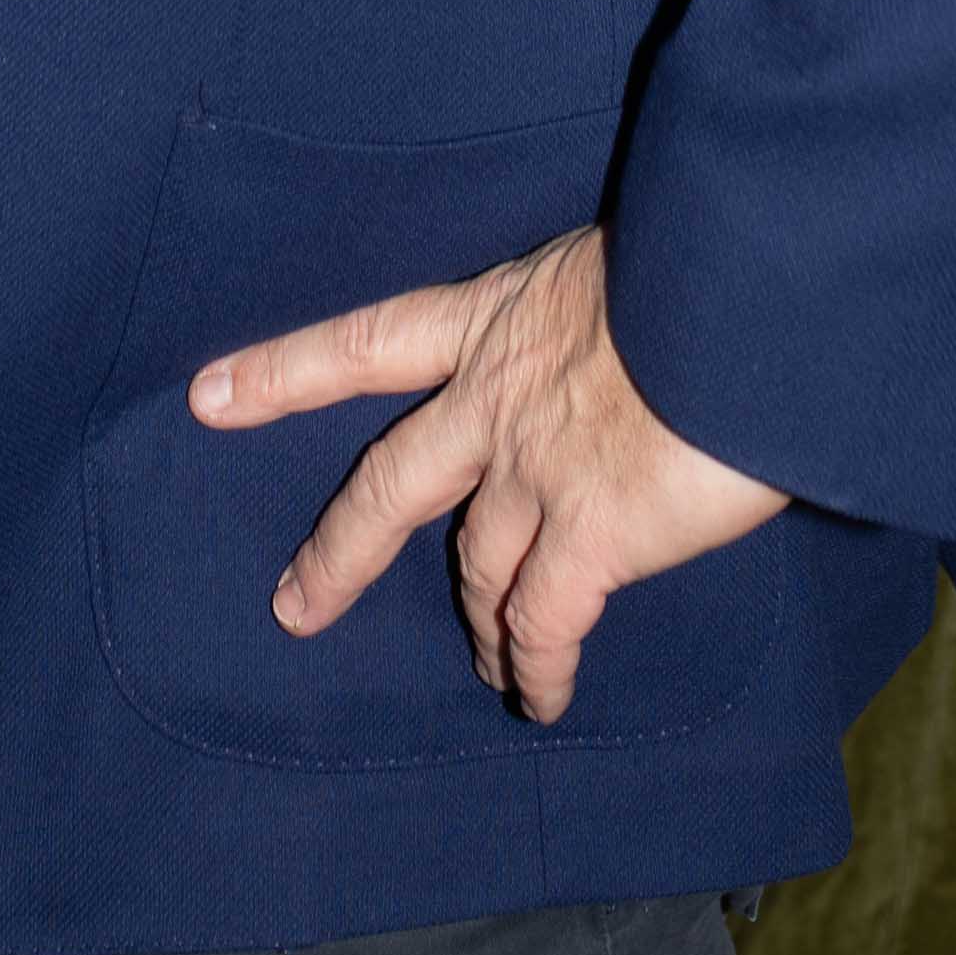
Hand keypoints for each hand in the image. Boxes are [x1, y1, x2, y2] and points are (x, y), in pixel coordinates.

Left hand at [189, 225, 783, 725]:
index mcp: (496, 316)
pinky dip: (539, 667)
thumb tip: (624, 353)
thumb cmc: (704, 257)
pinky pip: (545, 624)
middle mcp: (494, 397)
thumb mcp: (621, 260)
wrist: (746, 291)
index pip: (368, 341)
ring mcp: (534, 472)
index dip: (285, 370)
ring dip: (478, 623)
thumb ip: (591, 319)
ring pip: (475, 568)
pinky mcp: (590, 537)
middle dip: (339, 550)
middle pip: (390, 485)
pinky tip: (539, 697)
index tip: (209, 394)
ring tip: (486, 665)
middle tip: (295, 603)